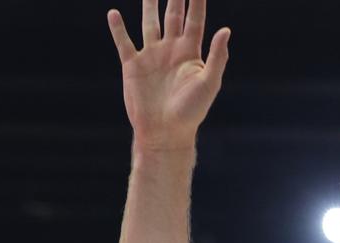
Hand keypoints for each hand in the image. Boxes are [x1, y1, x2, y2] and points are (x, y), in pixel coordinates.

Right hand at [108, 0, 230, 151]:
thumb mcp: (209, 83)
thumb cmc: (191, 112)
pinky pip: (124, 43)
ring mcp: (151, 56)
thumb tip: (225, 29)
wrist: (164, 133)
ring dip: (149, 5)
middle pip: (172, 14)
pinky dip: (118, 29)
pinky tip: (113, 13)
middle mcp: (170, 49)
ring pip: (149, 23)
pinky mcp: (132, 67)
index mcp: (190, 51)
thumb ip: (217, 56)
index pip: (194, 18)